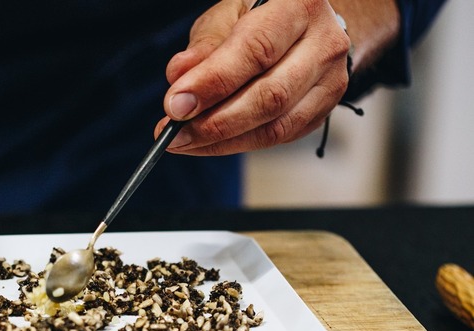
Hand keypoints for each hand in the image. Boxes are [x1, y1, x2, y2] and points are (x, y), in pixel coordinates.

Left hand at [157, 0, 349, 155]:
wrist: (307, 26)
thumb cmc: (263, 15)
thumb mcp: (229, 14)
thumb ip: (205, 45)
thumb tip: (179, 75)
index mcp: (299, 7)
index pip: (256, 51)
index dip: (213, 82)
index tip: (176, 104)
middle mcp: (324, 45)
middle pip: (269, 97)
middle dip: (214, 122)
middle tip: (174, 133)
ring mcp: (329, 82)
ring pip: (275, 127)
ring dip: (222, 141)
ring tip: (184, 142)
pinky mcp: (321, 111)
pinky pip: (277, 138)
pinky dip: (236, 145)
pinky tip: (207, 143)